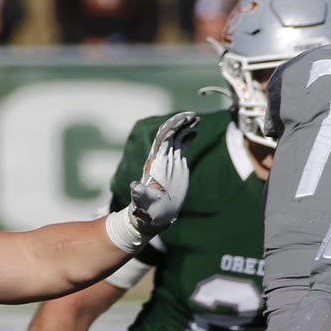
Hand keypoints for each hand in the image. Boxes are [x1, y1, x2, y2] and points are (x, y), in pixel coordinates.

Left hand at [130, 112, 198, 232]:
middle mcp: (162, 158)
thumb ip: (139, 193)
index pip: (163, 138)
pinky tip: (194, 132)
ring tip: (196, 119)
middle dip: (180, 122)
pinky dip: (187, 138)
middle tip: (193, 115)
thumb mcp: (142, 201)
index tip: (184, 119)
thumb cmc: (146, 209)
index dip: (172, 127)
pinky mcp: (175, 167)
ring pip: (176, 138)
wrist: (153, 215)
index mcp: (155, 162)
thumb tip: (134, 186)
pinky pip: (181, 148)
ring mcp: (169, 162)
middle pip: (170, 134)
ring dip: (185, 127)